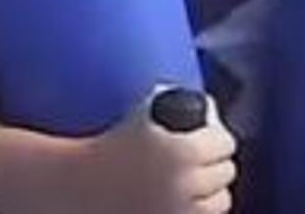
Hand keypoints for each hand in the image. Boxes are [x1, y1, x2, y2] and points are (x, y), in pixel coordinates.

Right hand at [80, 91, 237, 213]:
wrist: (78, 186)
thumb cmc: (110, 143)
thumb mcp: (144, 111)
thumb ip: (178, 101)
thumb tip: (210, 108)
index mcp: (181, 152)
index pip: (225, 143)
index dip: (217, 138)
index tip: (210, 138)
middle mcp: (184, 185)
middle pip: (225, 172)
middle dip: (215, 164)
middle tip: (203, 160)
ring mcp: (177, 213)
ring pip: (221, 202)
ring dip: (212, 192)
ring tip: (200, 185)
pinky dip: (199, 212)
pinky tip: (188, 203)